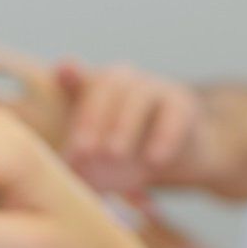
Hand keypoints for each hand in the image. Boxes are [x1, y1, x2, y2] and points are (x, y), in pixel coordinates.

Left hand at [57, 60, 218, 194]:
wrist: (178, 158)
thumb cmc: (126, 157)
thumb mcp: (96, 161)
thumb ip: (78, 162)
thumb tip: (65, 175)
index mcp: (98, 89)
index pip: (80, 78)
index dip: (71, 77)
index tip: (62, 73)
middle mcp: (126, 81)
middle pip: (108, 84)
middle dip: (92, 116)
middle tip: (83, 151)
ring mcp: (156, 89)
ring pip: (140, 95)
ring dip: (124, 124)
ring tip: (113, 154)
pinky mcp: (184, 105)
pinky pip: (175, 114)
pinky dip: (164, 136)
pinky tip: (154, 160)